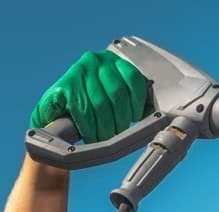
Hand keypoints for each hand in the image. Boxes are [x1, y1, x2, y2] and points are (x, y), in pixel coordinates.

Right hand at [30, 50, 150, 142]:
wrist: (56, 114)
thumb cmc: (92, 106)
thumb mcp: (116, 97)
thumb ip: (134, 99)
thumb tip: (156, 112)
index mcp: (114, 62)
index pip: (134, 79)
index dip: (138, 103)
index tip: (136, 118)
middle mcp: (96, 61)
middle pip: (118, 94)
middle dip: (121, 119)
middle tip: (118, 132)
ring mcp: (78, 71)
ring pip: (101, 104)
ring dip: (105, 126)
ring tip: (105, 136)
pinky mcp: (63, 86)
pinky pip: (82, 110)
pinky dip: (89, 127)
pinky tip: (91, 134)